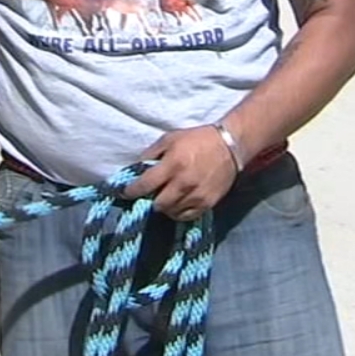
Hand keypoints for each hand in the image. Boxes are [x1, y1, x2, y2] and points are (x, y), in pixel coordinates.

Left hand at [121, 125, 238, 221]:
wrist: (229, 146)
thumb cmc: (197, 139)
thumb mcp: (169, 139)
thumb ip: (151, 154)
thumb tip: (136, 169)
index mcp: (173, 164)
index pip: (145, 185)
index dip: (131, 191)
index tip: (125, 193)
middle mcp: (184, 183)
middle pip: (158, 204)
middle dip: (150, 199)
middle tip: (151, 193)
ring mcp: (197, 195)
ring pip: (171, 212)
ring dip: (165, 206)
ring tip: (165, 197)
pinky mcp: (207, 203)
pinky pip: (186, 216)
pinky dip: (178, 212)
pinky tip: (177, 203)